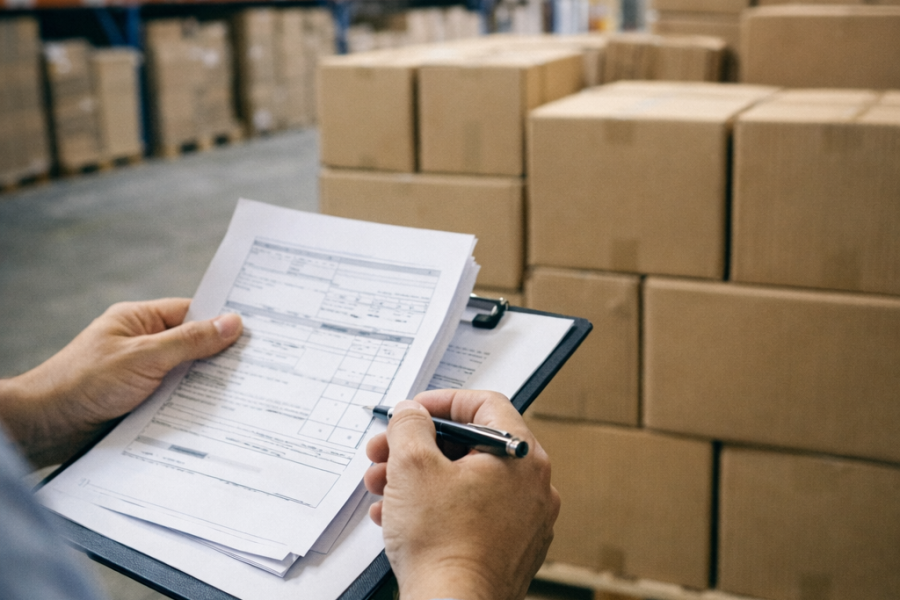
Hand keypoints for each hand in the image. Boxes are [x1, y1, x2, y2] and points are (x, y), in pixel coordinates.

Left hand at [0, 298, 241, 466]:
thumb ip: (189, 341)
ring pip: (186, 376)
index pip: (191, 313)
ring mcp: (142, 375)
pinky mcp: (140, 402)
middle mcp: (142, 345)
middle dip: (220, 357)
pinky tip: (215, 415)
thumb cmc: (83, 382)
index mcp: (140, 320)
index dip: (222, 321)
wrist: (45, 426)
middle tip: (259, 366)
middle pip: (193, 346)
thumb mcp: (144, 356)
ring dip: (206, 386)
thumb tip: (232, 323)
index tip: (257, 332)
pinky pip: (175, 400)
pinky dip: (192, 406)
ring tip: (245, 392)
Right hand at [364, 389, 559, 599]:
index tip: (415, 411)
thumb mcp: (413, 466)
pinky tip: (397, 517)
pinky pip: (470, 513)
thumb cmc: (443, 545)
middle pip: (471, 445)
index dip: (443, 401)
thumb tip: (411, 412)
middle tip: (386, 451)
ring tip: (382, 488)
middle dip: (419, 447)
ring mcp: (524, 521)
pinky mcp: (509, 549)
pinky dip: (435, 507)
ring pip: (465, 481)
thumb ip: (410, 424)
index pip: (486, 404)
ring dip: (419, 478)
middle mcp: (532, 486)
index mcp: (521, 456)